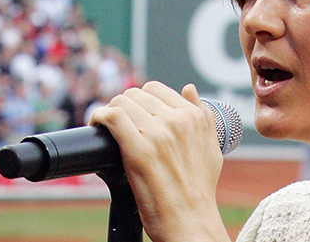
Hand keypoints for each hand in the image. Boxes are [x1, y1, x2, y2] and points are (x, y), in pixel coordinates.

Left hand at [89, 81, 228, 240]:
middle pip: (136, 95)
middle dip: (124, 106)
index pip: (156, 89)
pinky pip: (113, 117)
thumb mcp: (212, 146)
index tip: (133, 114)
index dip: (140, 100)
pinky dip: (99, 116)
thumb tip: (189, 89)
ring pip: (122, 103)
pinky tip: (97, 125)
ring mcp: (158, 134)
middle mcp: (178, 120)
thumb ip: (202, 115)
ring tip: (106, 126)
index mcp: (195, 117)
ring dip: (109, 112)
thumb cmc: (200, 190)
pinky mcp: (138, 150)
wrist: (191, 220)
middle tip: (118, 124)